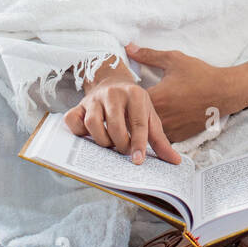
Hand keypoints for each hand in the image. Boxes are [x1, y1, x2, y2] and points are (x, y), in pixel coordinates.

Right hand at [64, 55, 181, 164]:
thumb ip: (160, 140)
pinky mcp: (78, 105)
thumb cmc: (134, 106)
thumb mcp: (150, 117)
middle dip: (120, 144)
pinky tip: (89, 135)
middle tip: (123, 149)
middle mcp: (113, 93)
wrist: (112, 84)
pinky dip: (79, 131)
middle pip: (115, 126)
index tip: (138, 161)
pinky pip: (72, 120)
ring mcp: (94, 98)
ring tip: (109, 142)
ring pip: (93, 123)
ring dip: (101, 140)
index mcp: (135, 94)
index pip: (137, 123)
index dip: (138, 144)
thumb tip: (175, 162)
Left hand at [125, 42, 235, 142]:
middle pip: (135, 121)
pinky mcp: (180, 136)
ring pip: (147, 132)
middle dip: (129, 115)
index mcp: (156, 98)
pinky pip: (161, 138)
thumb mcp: (174, 59)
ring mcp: (171, 129)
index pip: (128, 103)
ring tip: (137, 118)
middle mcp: (161, 117)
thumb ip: (148, 55)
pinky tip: (156, 124)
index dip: (123, 100)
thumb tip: (129, 48)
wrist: (226, 92)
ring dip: (142, 126)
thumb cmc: (200, 74)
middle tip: (125, 109)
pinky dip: (157, 133)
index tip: (121, 95)